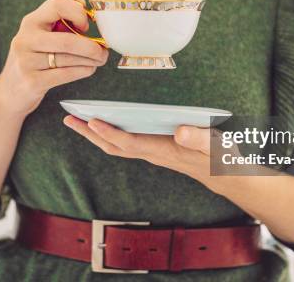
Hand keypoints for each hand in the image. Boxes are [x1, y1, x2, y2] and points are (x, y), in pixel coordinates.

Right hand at [0, 0, 108, 117]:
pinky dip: (83, 71)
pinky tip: (89, 69)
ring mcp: (26, 61)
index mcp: (30, 22)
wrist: (9, 93)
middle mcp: (25, 39)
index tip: (86, 26)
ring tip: (99, 60)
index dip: (77, 13)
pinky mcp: (32, 82)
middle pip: (68, 40)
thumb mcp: (41, 36)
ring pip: (69, 58)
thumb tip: (81, 3)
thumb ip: (60, 20)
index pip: (57, 5)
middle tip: (103, 52)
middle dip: (91, 47)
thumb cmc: (33, 60)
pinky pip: (66, 74)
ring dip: (91, 60)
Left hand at [62, 116, 212, 181]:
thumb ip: (199, 138)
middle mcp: (152, 153)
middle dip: (90, 134)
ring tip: (77, 119)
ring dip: (95, 134)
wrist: (224, 175)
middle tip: (69, 119)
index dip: (109, 133)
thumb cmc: (220, 158)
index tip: (91, 121)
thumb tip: (180, 131)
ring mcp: (151, 152)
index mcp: (163, 151)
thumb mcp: (216, 146)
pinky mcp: (154, 149)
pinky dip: (109, 133)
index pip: (130, 143)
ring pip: (116, 145)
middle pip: (114, 146)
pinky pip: (124, 143)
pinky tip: (103, 123)